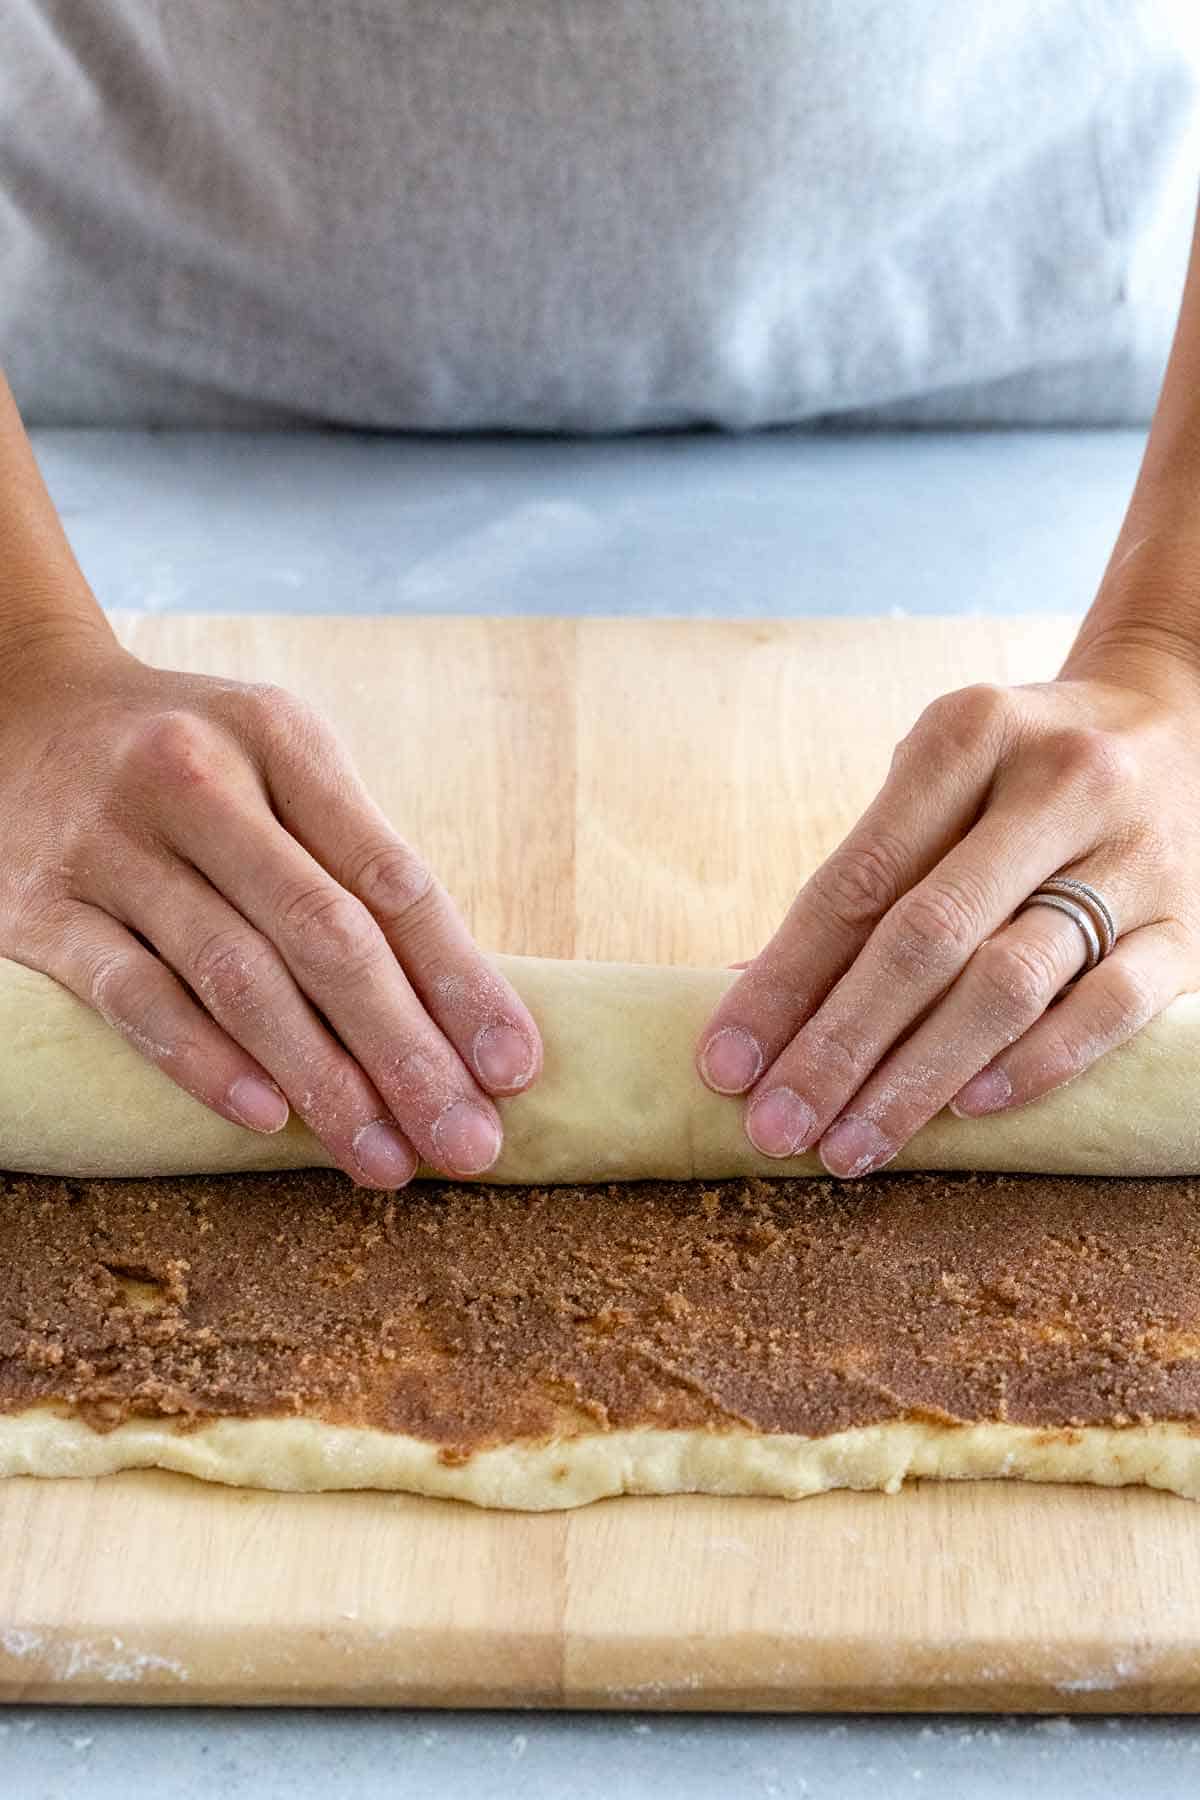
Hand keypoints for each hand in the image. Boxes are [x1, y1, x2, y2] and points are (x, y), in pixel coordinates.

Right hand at [0, 638, 541, 1187]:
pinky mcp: (42, 906)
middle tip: (466, 1143)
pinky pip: (134, 996)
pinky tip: (267, 1118)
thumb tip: (459, 1006)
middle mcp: (199, 783)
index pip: (392, 880)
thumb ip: (352, 860)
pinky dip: (203, 1061)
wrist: (19, 708)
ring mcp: (113, 845)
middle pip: (326, 935)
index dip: (461, 981)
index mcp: (281, 740)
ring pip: (236, 976)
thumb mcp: (278, 763)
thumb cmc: (191, 758)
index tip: (514, 1069)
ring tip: (383, 1158)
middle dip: (408, 1052)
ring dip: (323, 1080)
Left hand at [696, 650, 1199, 1176]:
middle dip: (837, 1045)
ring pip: (1011, 984)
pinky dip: (1034, 1065)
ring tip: (849, 1146)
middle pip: (927, 937)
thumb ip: (862, 876)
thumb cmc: (1019, 771)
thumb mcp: (939, 779)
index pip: (858, 879)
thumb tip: (753, 996)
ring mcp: (1133, 856)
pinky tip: (966, 1111)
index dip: (785, 979)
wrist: (1184, 721)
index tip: (726, 1062)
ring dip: (917, 1078)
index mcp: (971, 733)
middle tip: (775, 1125)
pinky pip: (1112, 1009)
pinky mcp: (1190, 925)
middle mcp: (1058, 784)